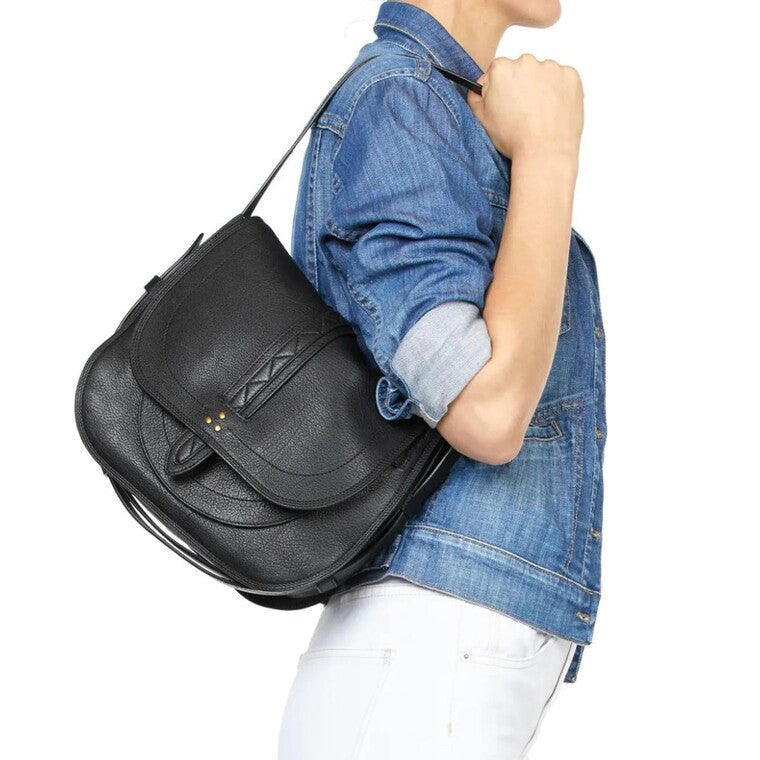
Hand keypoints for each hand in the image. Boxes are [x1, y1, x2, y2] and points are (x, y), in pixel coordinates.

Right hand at [467, 54, 583, 161]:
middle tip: (523, 112)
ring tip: (540, 114)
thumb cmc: (514, 139)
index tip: (506, 104)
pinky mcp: (571, 76)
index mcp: (501, 69)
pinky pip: (562, 80)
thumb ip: (475, 97)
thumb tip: (477, 87)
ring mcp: (551, 67)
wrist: (544, 152)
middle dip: (522, 86)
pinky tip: (553, 111)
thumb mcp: (482, 120)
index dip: (501, 90)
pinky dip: (559, 92)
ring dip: (541, 88)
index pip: (498, 71)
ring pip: (543, 74)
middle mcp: (526, 62)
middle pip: (521, 69)